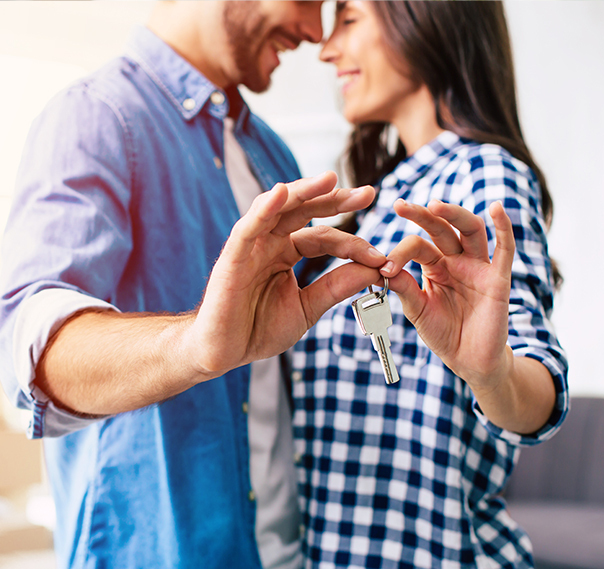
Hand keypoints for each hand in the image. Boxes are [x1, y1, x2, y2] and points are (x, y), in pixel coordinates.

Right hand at [186, 171, 385, 375]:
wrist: (223, 353)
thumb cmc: (258, 329)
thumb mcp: (307, 308)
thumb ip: (336, 287)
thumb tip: (375, 270)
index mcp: (286, 253)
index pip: (324, 237)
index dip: (353, 244)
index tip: (380, 257)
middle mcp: (269, 243)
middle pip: (303, 211)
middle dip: (334, 199)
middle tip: (367, 193)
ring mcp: (250, 247)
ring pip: (276, 208)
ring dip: (303, 192)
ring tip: (330, 179)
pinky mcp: (232, 258)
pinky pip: (247, 228)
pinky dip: (262, 209)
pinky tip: (280, 194)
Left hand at [381, 199, 513, 390]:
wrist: (469, 360)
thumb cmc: (443, 332)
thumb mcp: (417, 309)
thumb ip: (403, 288)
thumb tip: (382, 267)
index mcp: (434, 265)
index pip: (417, 247)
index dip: (399, 254)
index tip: (383, 268)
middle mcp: (456, 260)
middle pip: (441, 229)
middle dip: (422, 216)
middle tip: (400, 206)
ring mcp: (478, 267)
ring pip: (470, 231)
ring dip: (454, 215)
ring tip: (436, 205)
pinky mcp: (498, 279)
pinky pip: (505, 250)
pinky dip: (504, 228)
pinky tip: (497, 209)